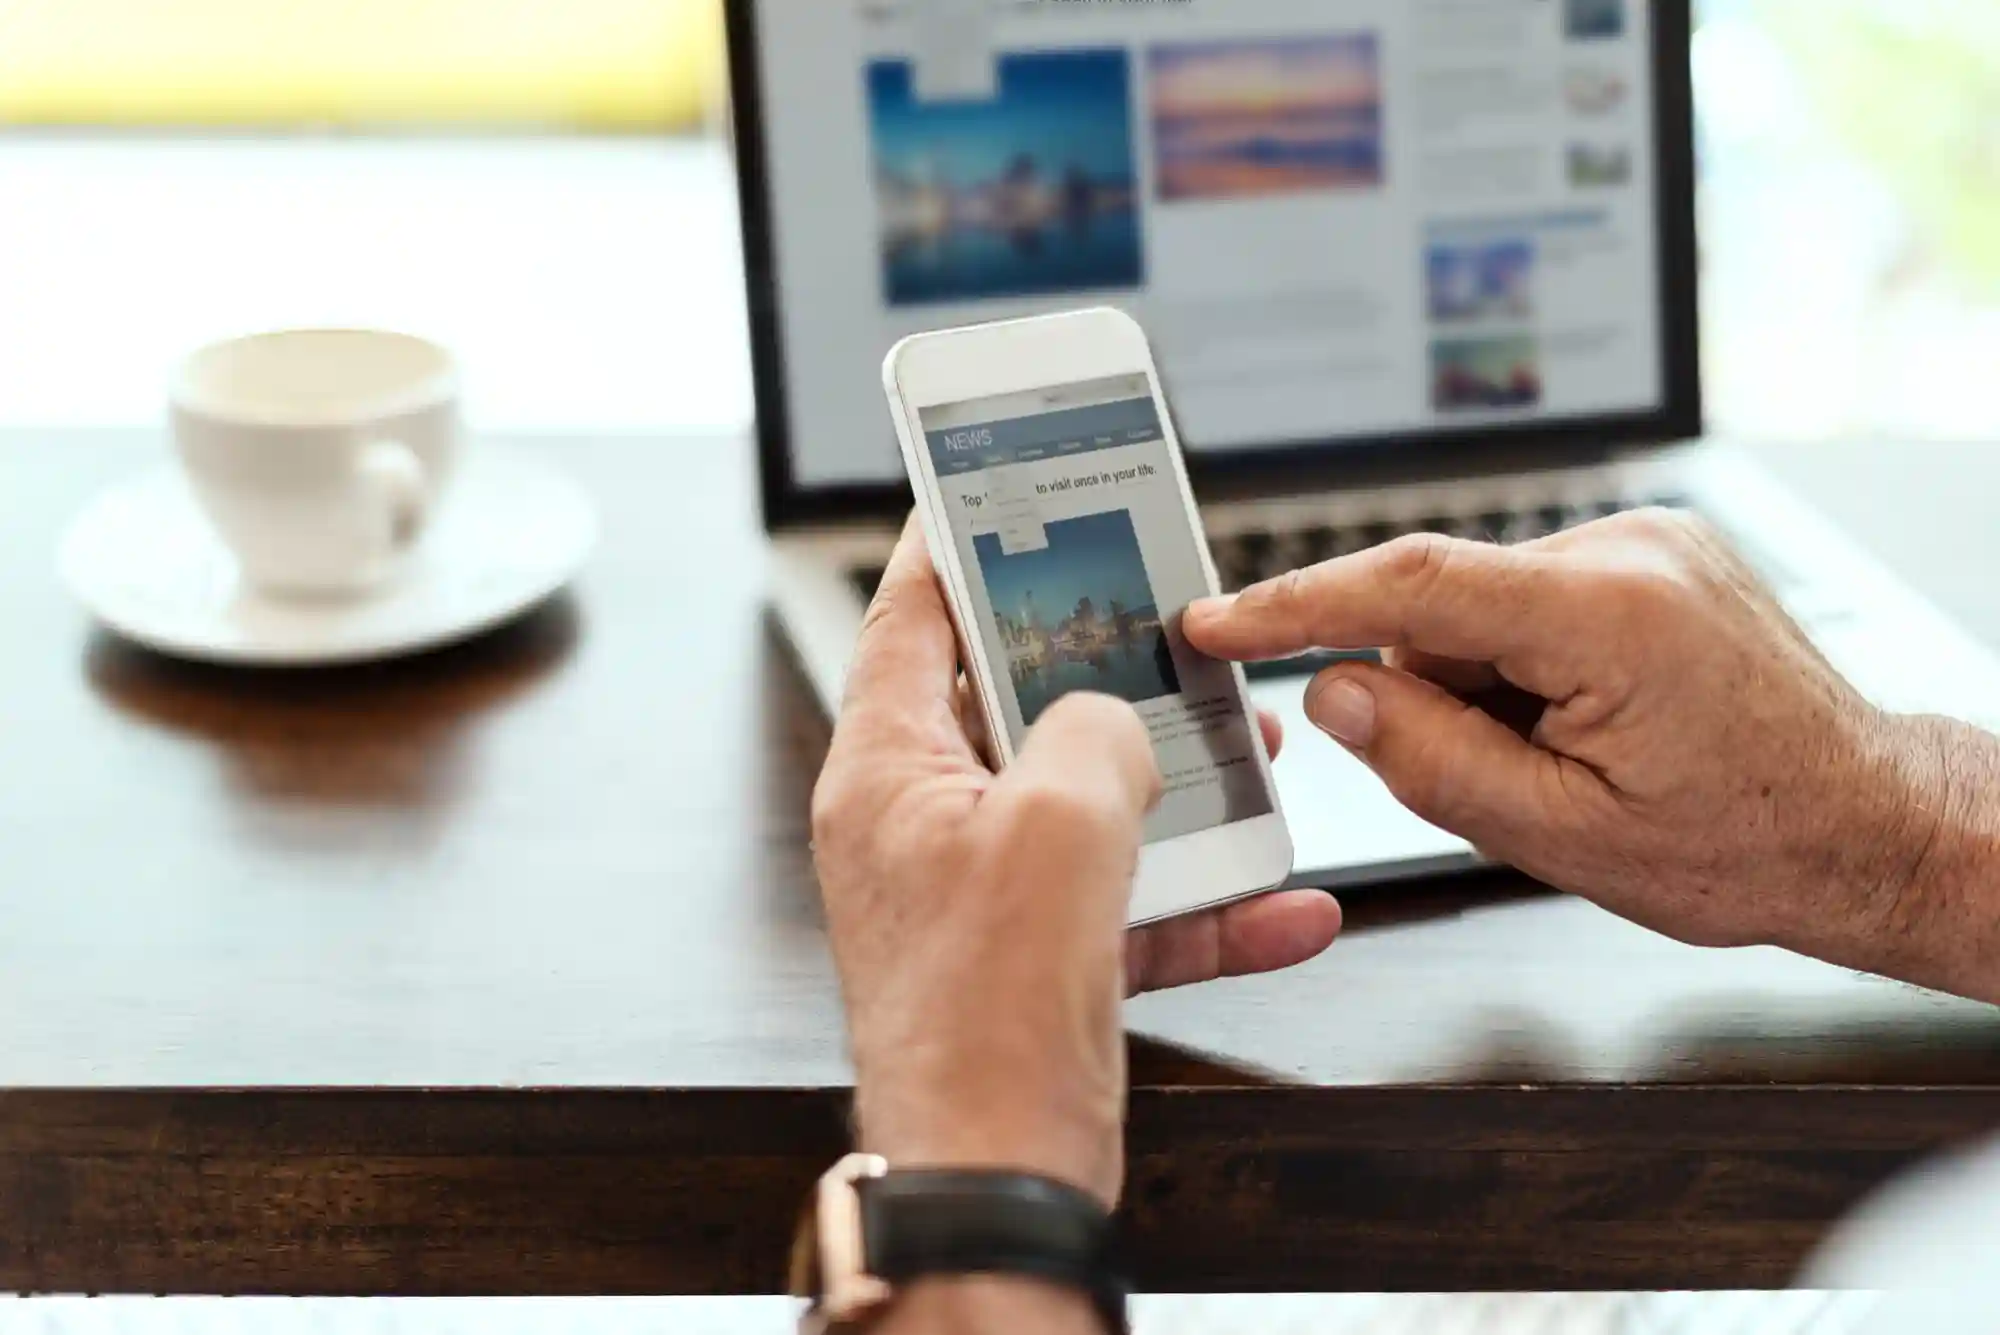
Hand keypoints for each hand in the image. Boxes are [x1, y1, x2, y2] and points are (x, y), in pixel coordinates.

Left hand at [812, 519, 1341, 1204]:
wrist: (998, 1177)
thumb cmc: (984, 1013)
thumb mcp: (1058, 824)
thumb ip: (1095, 735)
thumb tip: (1117, 725)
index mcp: (888, 770)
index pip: (910, 617)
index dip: (954, 545)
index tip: (994, 493)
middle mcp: (922, 824)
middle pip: (1013, 704)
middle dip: (1107, 671)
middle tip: (1168, 631)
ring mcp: (980, 894)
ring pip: (1086, 801)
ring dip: (1177, 784)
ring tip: (1256, 757)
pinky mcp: (1036, 958)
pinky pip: (1129, 902)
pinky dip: (1204, 900)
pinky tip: (1286, 903)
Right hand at [1184, 510, 1981, 986]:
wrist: (1864, 822)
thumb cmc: (1745, 843)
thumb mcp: (1564, 836)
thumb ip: (1432, 761)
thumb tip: (1334, 694)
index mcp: (1610, 616)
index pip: (1411, 584)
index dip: (1296, 602)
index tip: (1216, 619)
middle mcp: (1628, 551)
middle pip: (1441, 606)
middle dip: (1431, 694)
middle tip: (1509, 777)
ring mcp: (1643, 542)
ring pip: (1480, 609)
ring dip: (1484, 686)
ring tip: (1574, 759)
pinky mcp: (1647, 552)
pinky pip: (1527, 601)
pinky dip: (1521, 667)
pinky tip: (1586, 724)